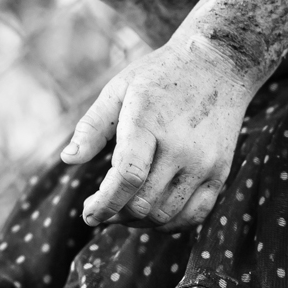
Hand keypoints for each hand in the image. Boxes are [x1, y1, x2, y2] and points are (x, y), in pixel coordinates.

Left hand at [61, 36, 259, 228]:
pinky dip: (169, 224)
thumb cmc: (161, 75)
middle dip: (114, 213)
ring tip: (123, 210)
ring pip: (166, 216)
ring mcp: (205, 162)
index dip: (104, 203)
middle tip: (100, 208)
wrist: (219, 63)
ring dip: (138, 222)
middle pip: (143, 202)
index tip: (88, 212)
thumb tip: (68, 160)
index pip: (127, 176)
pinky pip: (194, 215)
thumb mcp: (119, 88)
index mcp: (150, 122)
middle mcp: (182, 147)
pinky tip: (152, 213)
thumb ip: (92, 126)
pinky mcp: (220, 172)